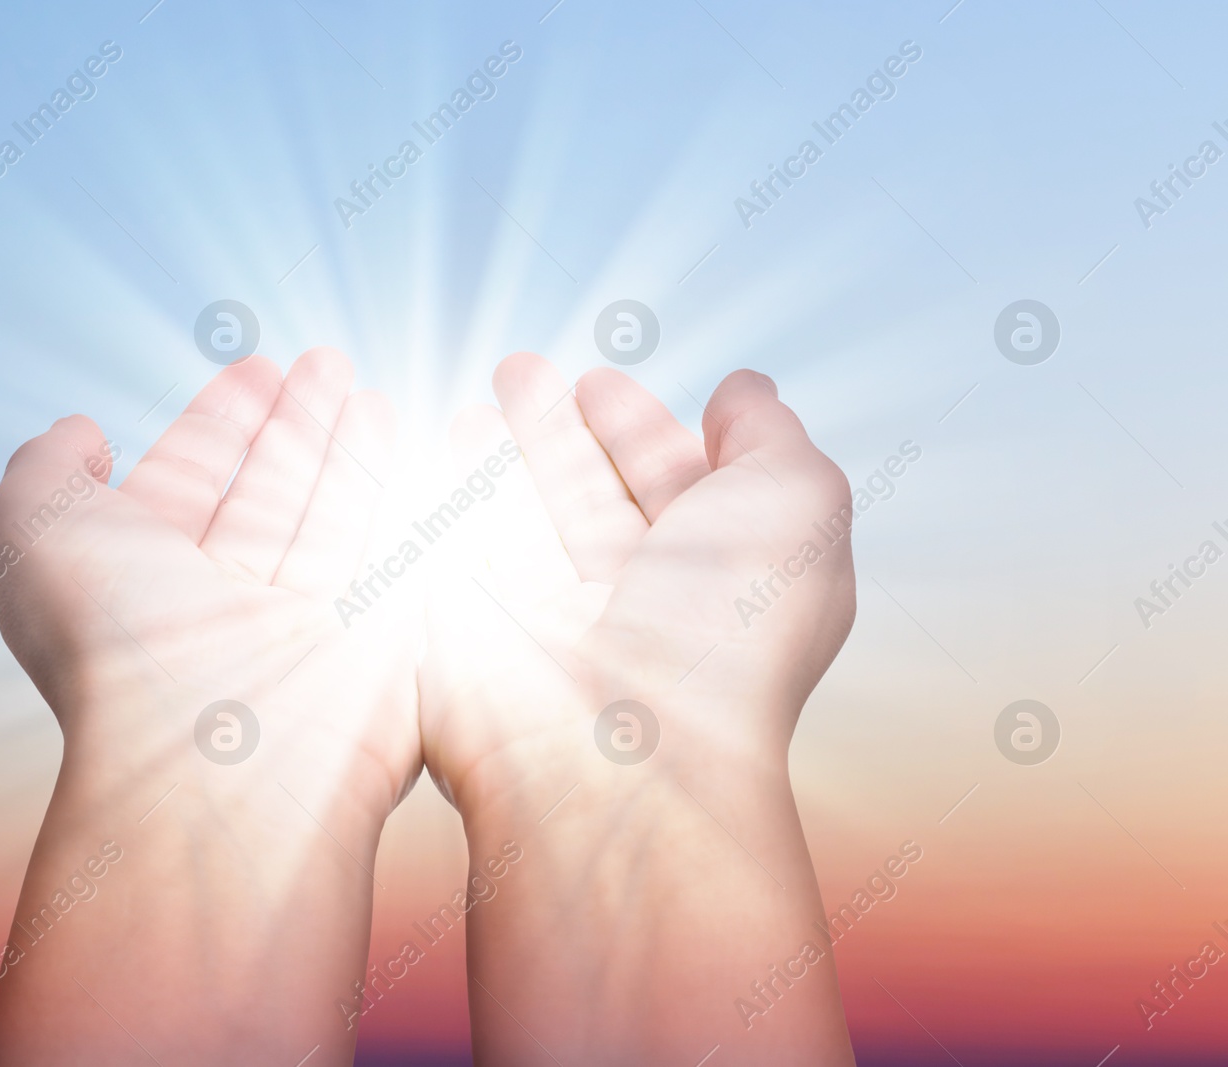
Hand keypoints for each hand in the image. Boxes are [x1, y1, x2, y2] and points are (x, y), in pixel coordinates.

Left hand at [0, 349, 419, 1065]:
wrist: (216, 759)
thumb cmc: (115, 652)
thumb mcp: (31, 532)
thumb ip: (43, 469)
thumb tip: (78, 432)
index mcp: (144, 581)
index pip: (190, 481)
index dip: (219, 423)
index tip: (254, 369)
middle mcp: (221, 603)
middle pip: (264, 491)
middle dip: (291, 423)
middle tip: (321, 363)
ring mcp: (298, 623)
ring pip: (324, 511)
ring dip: (342, 443)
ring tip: (357, 384)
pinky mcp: (369, 637)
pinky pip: (380, 546)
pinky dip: (388, 486)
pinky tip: (399, 433)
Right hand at [419, 352, 856, 1064]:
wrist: (616, 753)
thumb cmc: (723, 637)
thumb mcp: (797, 502)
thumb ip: (773, 435)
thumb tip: (742, 391)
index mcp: (721, 580)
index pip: (677, 487)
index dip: (642, 429)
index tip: (603, 380)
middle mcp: (638, 604)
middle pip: (593, 496)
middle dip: (564, 429)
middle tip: (526, 372)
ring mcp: (554, 622)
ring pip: (528, 515)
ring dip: (511, 448)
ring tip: (496, 386)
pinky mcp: (481, 634)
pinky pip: (468, 545)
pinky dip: (459, 491)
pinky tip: (450, 439)